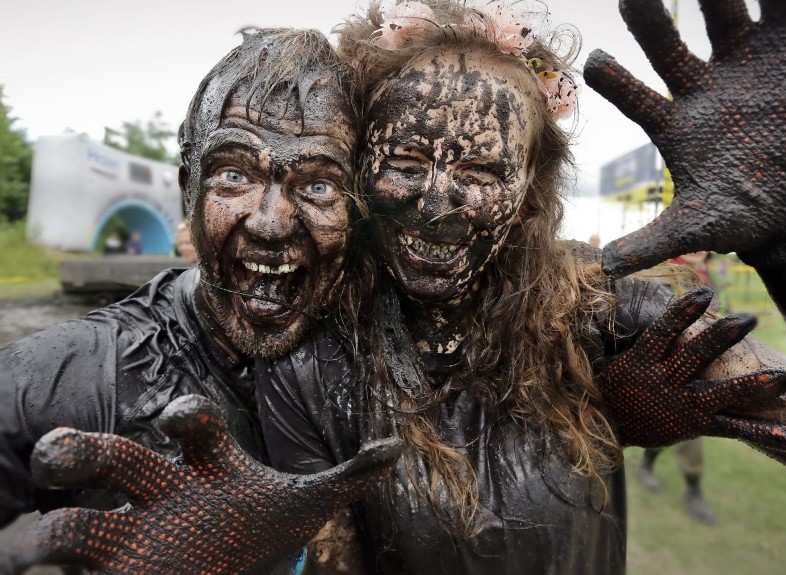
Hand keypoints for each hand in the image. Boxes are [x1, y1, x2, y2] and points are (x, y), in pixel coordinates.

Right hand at [0, 395, 401, 574]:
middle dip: (85, 450)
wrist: (237, 565)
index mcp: (208, 463)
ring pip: (73, 525)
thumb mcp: (307, 503)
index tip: (176, 419)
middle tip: (63, 456)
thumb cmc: (264, 524)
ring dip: (42, 538)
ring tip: (19, 557)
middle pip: (115, 457)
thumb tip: (395, 448)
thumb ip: (349, 475)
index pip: (190, 422)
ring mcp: (126, 538)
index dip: (183, 413)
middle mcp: (158, 491)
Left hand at [584, 0, 785, 276]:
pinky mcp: (785, 58)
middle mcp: (700, 89)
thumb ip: (652, 243)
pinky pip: (784, 14)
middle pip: (668, 47)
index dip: (617, 82)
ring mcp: (741, 69)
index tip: (595, 62)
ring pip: (720, 18)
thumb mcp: (695, 229)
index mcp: (674, 124)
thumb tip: (606, 268)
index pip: (636, 98)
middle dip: (651, 21)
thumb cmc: (737, 216)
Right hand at [599, 287, 785, 450]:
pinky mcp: (695, 426)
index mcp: (640, 362)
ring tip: (783, 378)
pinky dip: (763, 432)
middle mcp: (662, 382)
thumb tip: (638, 299)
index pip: (663, 332)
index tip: (704, 292)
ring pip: (721, 393)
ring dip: (754, 385)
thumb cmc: (612, 385)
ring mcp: (681, 405)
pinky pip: (732, 428)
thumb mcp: (614, 357)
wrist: (603, 429)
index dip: (683, 312)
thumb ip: (635, 335)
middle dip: (722, 337)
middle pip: (695, 357)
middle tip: (749, 319)